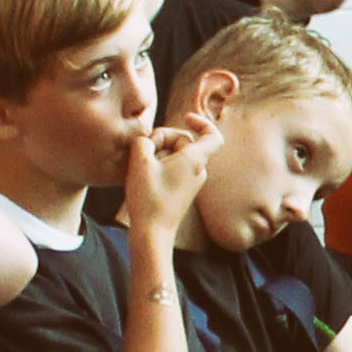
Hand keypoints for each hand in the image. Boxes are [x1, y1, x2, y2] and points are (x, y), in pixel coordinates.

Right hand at [126, 113, 216, 235]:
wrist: (153, 234)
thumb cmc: (148, 199)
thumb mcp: (139, 162)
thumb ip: (143, 141)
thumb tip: (147, 141)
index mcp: (195, 160)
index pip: (212, 135)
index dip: (201, 121)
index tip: (185, 117)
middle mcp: (199, 171)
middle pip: (186, 142)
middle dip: (165, 138)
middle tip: (144, 148)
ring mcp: (192, 182)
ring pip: (178, 155)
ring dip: (160, 153)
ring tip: (142, 165)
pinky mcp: (183, 191)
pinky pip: (175, 169)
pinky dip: (161, 165)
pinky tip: (144, 175)